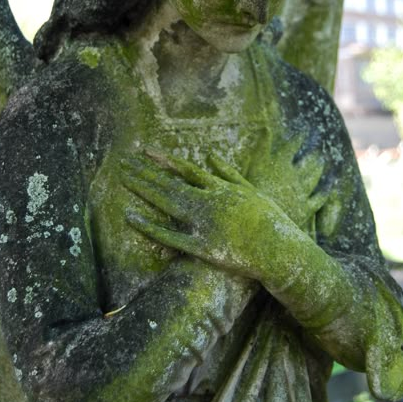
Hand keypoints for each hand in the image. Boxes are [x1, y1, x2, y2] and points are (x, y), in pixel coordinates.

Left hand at [121, 150, 302, 280]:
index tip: (144, 151)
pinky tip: (131, 217)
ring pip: (166, 202)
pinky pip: (170, 236)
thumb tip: (211, 154)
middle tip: (122, 163)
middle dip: (145, 173)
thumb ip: (229, 173)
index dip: (163, 160)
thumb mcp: (252, 190)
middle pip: (170, 184)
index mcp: (221, 188)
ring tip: (123, 178)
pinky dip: (149, 227)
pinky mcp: (202, 247)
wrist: (280, 250)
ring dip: (143, 189)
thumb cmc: (270, 220)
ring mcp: (204, 224)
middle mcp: (209, 202)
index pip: (185, 169)